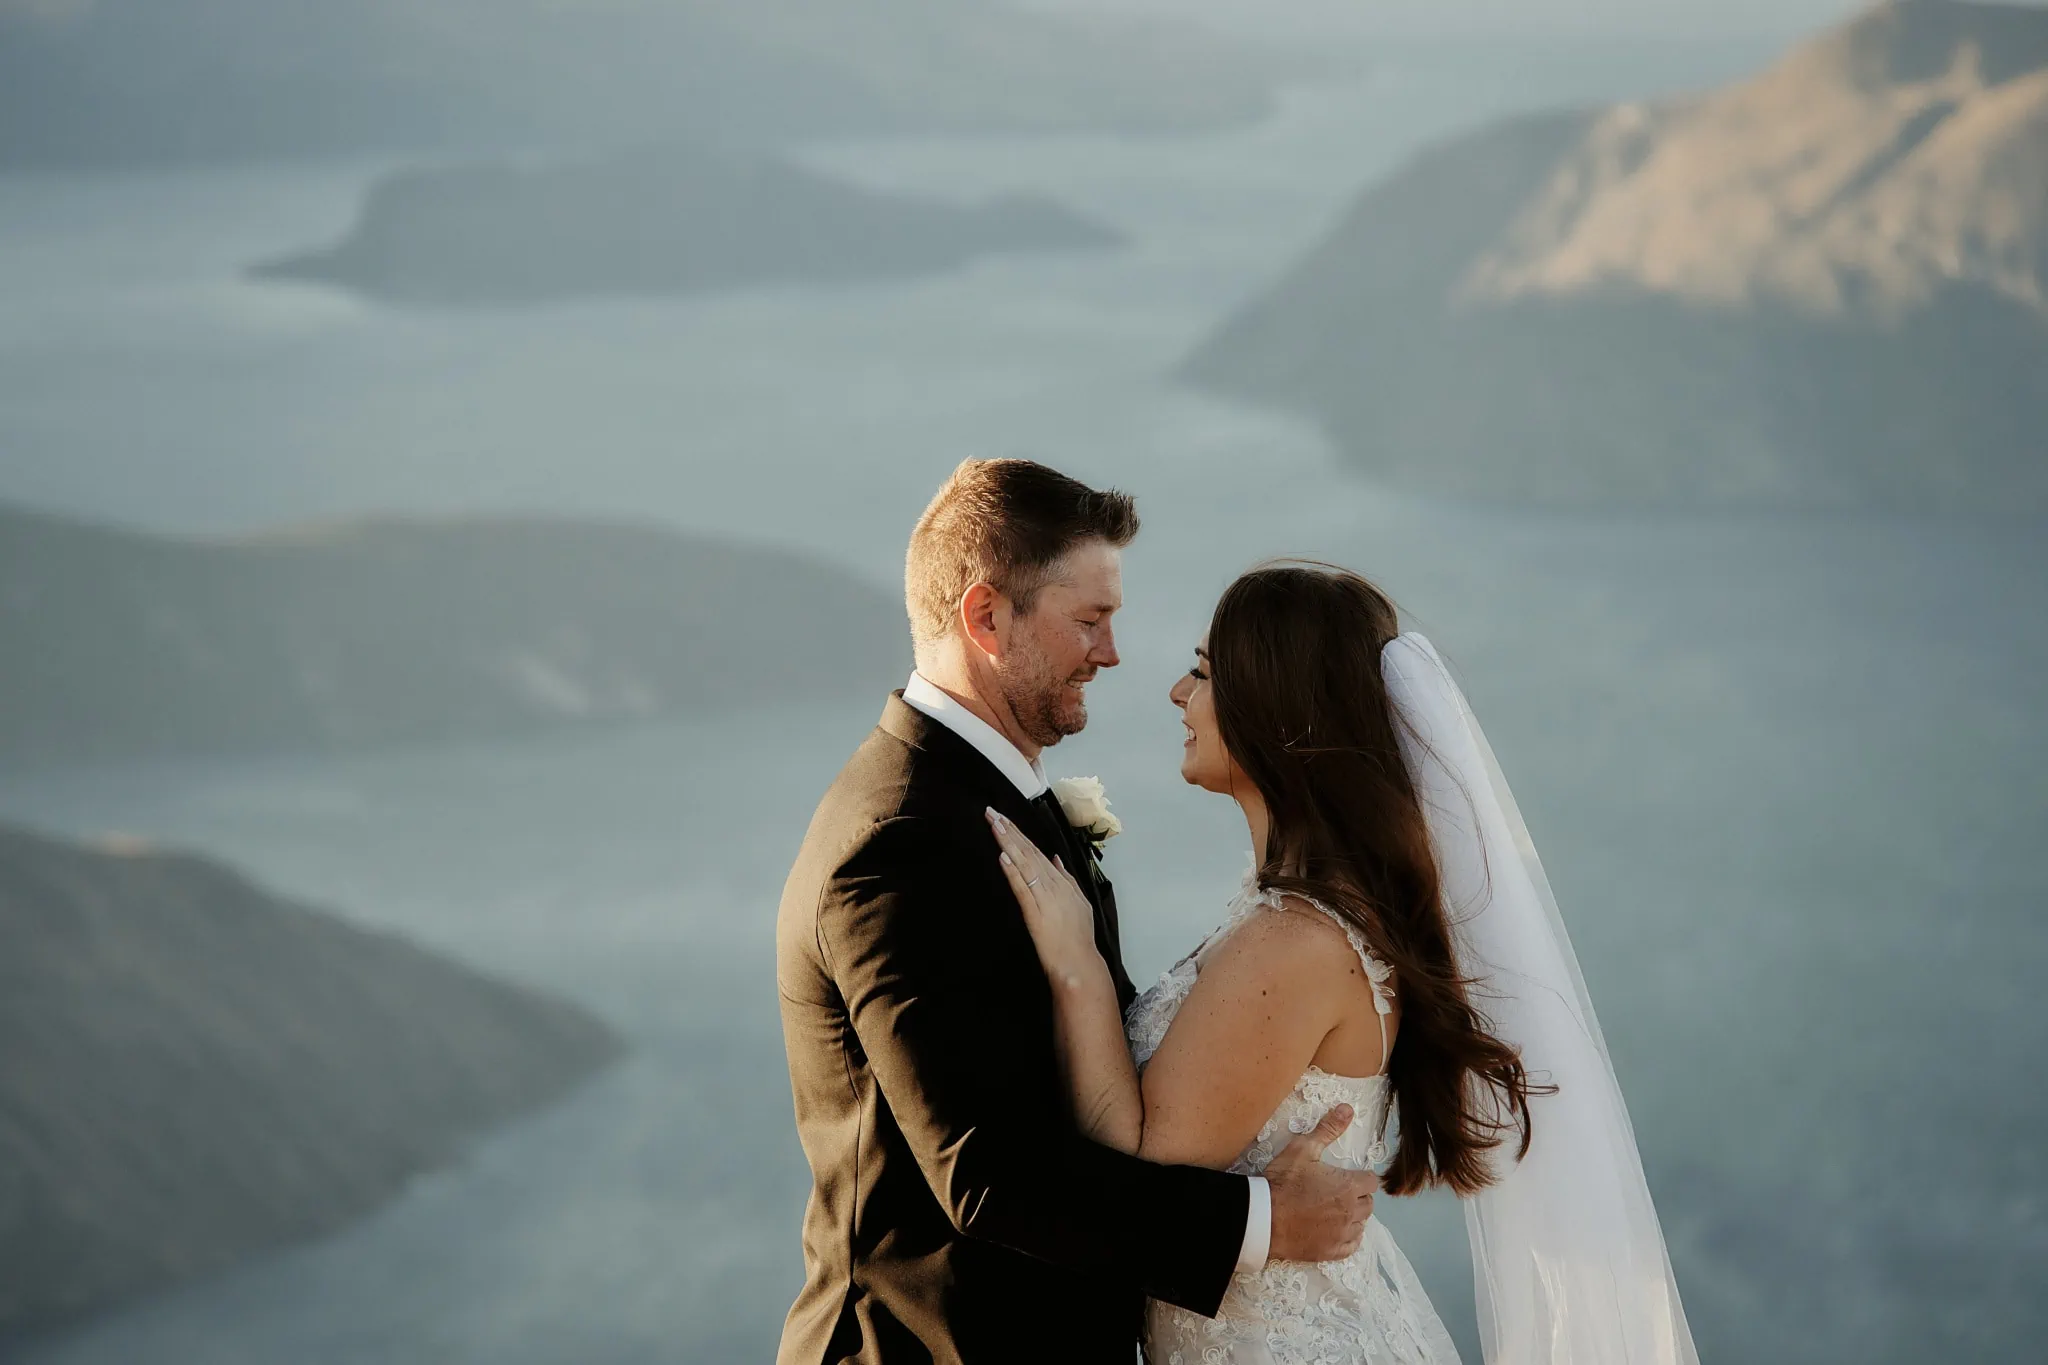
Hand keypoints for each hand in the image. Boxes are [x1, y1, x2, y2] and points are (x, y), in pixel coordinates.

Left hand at [986, 808, 1098, 983]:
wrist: (1079, 962)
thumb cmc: (1078, 937)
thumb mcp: (1079, 902)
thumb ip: (1067, 879)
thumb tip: (1058, 860)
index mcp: (1061, 881)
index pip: (1036, 851)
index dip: (1019, 834)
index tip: (1004, 819)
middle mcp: (1053, 884)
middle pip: (1028, 851)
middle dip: (1009, 830)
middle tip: (992, 813)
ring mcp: (1044, 897)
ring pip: (1023, 864)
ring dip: (1008, 843)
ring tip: (995, 825)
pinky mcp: (1034, 912)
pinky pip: (1022, 888)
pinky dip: (1012, 872)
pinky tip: (1003, 857)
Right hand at [1263, 1104, 1378, 1264]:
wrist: (1262, 1218)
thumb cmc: (1282, 1182)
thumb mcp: (1302, 1149)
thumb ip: (1328, 1129)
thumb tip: (1348, 1109)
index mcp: (1349, 1186)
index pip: (1372, 1181)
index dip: (1360, 1177)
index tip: (1346, 1176)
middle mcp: (1351, 1211)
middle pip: (1368, 1203)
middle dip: (1357, 1196)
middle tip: (1336, 1191)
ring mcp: (1342, 1234)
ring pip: (1361, 1224)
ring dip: (1353, 1216)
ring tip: (1333, 1209)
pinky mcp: (1331, 1251)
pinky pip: (1352, 1245)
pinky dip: (1348, 1238)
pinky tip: (1335, 1229)